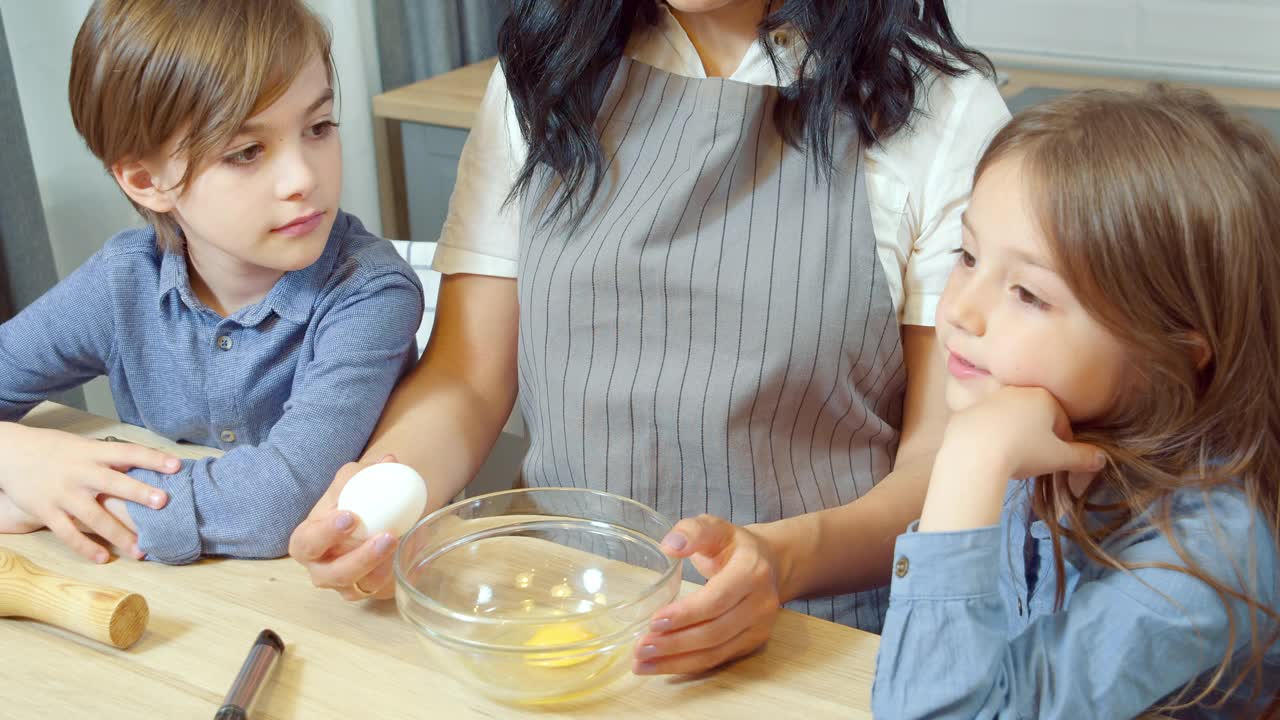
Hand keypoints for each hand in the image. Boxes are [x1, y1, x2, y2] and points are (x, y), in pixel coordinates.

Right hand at [0, 424, 175, 562]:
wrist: (10, 453)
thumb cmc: (55, 449)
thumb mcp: (83, 446)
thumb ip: (110, 457)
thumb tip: (148, 463)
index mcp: (92, 452)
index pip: (128, 452)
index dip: (152, 458)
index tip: (176, 466)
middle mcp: (80, 472)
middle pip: (113, 482)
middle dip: (138, 492)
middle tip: (163, 502)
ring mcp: (62, 493)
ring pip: (93, 516)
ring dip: (118, 534)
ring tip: (141, 550)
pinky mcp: (46, 511)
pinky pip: (68, 533)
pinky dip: (85, 547)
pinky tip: (104, 558)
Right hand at [288, 455, 399, 600]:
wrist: (376, 513)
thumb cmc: (353, 498)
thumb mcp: (352, 481)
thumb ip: (364, 472)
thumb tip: (389, 462)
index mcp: (307, 541)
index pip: (307, 542)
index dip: (325, 534)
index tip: (350, 516)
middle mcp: (322, 568)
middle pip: (333, 574)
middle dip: (360, 558)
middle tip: (386, 536)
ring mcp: (346, 584)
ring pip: (359, 587)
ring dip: (382, 568)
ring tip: (401, 542)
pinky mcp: (370, 591)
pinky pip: (382, 590)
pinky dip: (395, 574)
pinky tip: (408, 554)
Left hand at [634, 514, 781, 674]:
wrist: (770, 563)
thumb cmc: (733, 545)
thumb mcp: (715, 527)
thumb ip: (692, 531)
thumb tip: (670, 546)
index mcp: (752, 571)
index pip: (717, 600)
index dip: (686, 614)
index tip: (654, 621)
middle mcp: (761, 603)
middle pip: (714, 632)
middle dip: (674, 643)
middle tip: (640, 648)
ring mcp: (759, 627)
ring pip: (715, 652)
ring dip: (676, 661)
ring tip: (642, 663)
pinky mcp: (752, 643)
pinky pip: (717, 659)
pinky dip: (687, 665)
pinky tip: (661, 665)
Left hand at [943, 385, 1104, 479]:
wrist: (973, 454)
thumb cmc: (1022, 452)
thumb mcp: (1059, 458)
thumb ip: (1083, 457)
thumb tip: (1102, 459)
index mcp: (1042, 397)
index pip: (1061, 421)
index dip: (1062, 443)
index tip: (1057, 459)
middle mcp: (1014, 391)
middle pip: (1034, 416)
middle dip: (1037, 436)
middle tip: (1034, 459)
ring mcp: (987, 400)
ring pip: (1008, 419)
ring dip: (1013, 435)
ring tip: (1011, 458)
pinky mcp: (966, 412)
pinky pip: (984, 427)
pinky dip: (988, 438)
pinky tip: (988, 455)